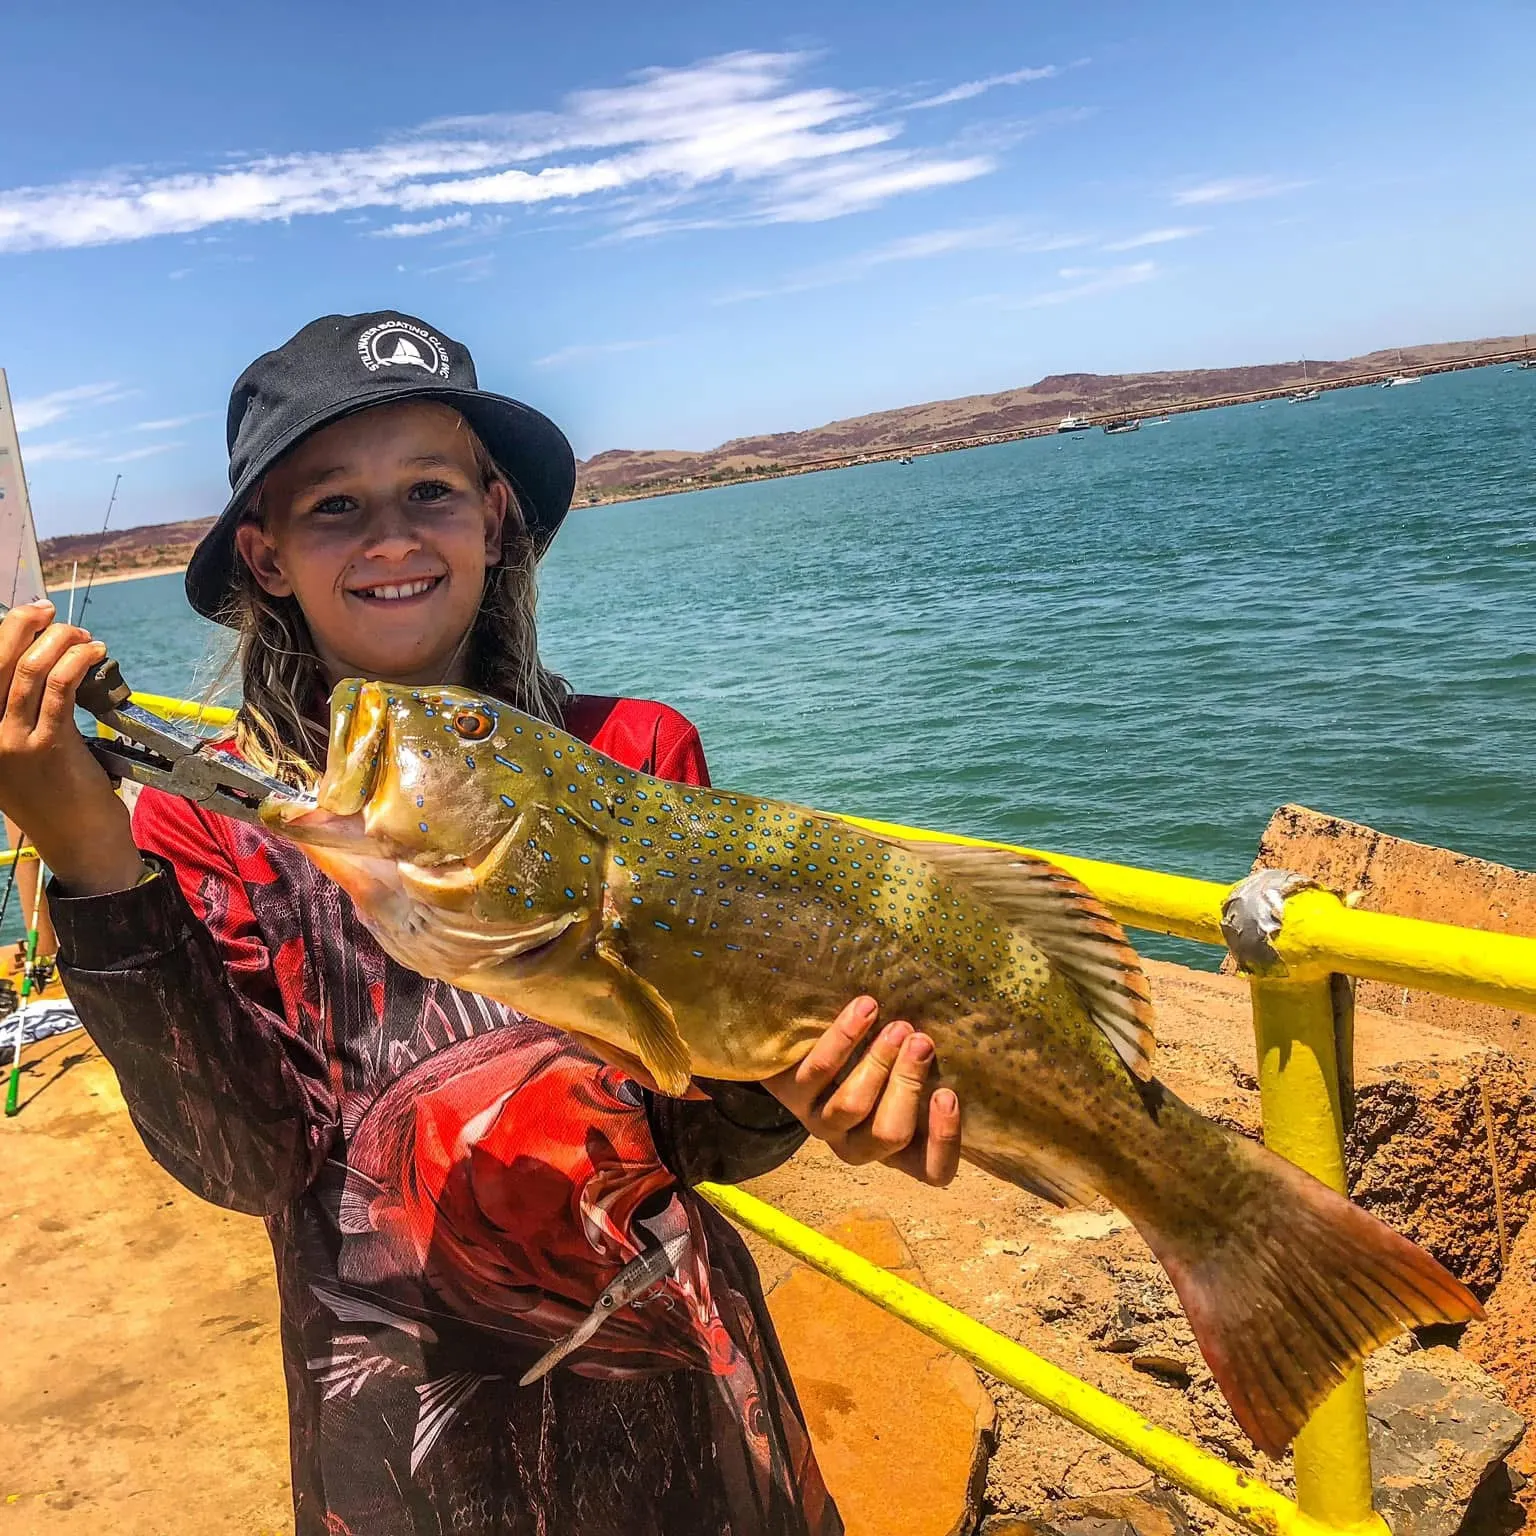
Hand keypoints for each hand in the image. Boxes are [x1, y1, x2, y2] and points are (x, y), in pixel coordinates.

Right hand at [0, 601, 142, 894]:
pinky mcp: (50, 746)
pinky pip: (60, 689)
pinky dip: (78, 661)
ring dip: (58, 641)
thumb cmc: (53, 797)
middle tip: (48, 611)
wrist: (78, 844)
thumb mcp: (16, 757)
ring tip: (80, 636)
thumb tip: (30, 658)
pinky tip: (94, 654)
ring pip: (29, 670)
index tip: (25, 615)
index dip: (0, 634)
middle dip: (21, 624)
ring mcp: (12, 743)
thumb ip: (12, 715)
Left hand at [763, 996, 961, 1185]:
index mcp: (899, 1147)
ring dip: (879, 1063)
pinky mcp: (793, 1094)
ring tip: (897, 1028)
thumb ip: (928, 1067)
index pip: (932, 1169)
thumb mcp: (903, 1070)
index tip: (948, 1094)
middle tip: (922, 1043)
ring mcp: (823, 1123)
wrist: (801, 1049)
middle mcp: (860, 1144)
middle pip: (890, 1134)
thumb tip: (953, 1038)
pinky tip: (865, 1009)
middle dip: (908, 1085)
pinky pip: (820, 1070)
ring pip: (852, 1106)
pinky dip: (845, 1038)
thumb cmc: (871, 1058)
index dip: (944, 1140)